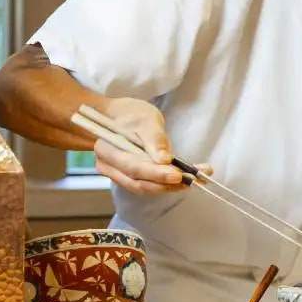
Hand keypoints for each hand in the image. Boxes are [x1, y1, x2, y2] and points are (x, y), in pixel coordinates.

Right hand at [91, 98, 211, 194]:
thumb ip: (155, 139)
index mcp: (107, 149)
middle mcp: (108, 166)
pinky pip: (146, 184)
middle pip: (139, 183)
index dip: (157, 174)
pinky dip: (164, 184)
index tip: (179, 174)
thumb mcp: (146, 119)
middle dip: (167, 184)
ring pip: (143, 187)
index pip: (133, 167)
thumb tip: (165, 160)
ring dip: (169, 186)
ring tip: (193, 180)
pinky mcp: (128, 177)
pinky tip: (183, 179)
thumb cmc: (130, 114)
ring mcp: (116, 174)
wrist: (116, 117)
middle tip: (193, 179)